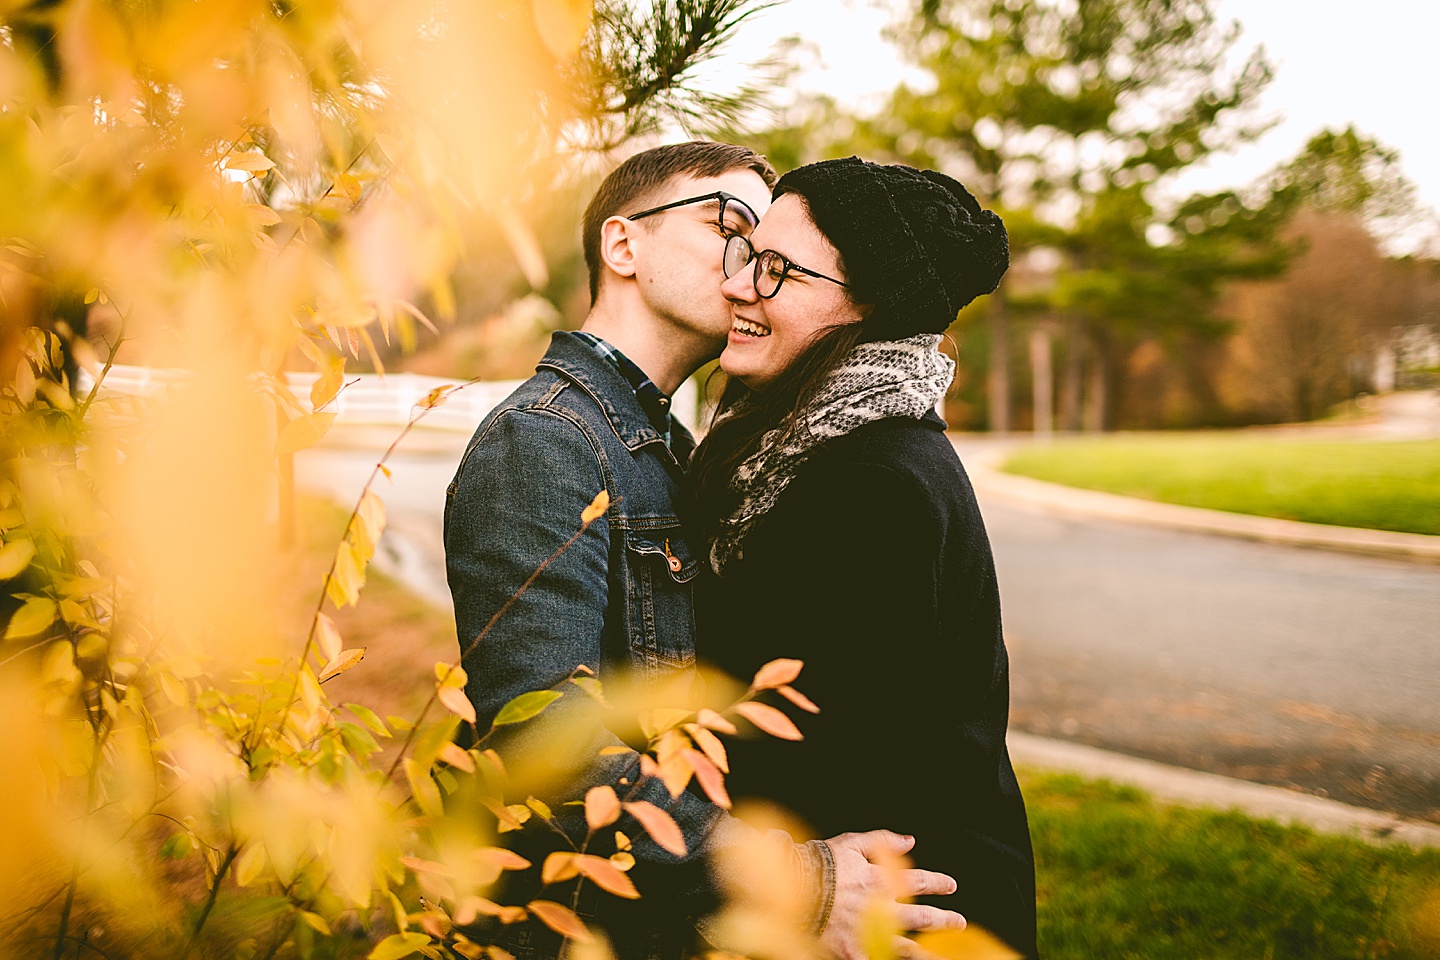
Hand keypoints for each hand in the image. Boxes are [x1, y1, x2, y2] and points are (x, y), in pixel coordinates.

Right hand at [819, 830, 964, 959]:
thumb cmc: (820, 864)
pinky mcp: (854, 951)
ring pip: (907, 946)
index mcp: (882, 880)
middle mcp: (881, 908)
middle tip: (959, 921)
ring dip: (927, 950)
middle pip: (922, 916)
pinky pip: (879, 959)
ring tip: (942, 955)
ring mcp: (868, 932)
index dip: (938, 883)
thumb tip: (909, 841)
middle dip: (944, 919)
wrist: (792, 888)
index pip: (919, 881)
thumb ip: (883, 840)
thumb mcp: (851, 842)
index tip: (951, 885)